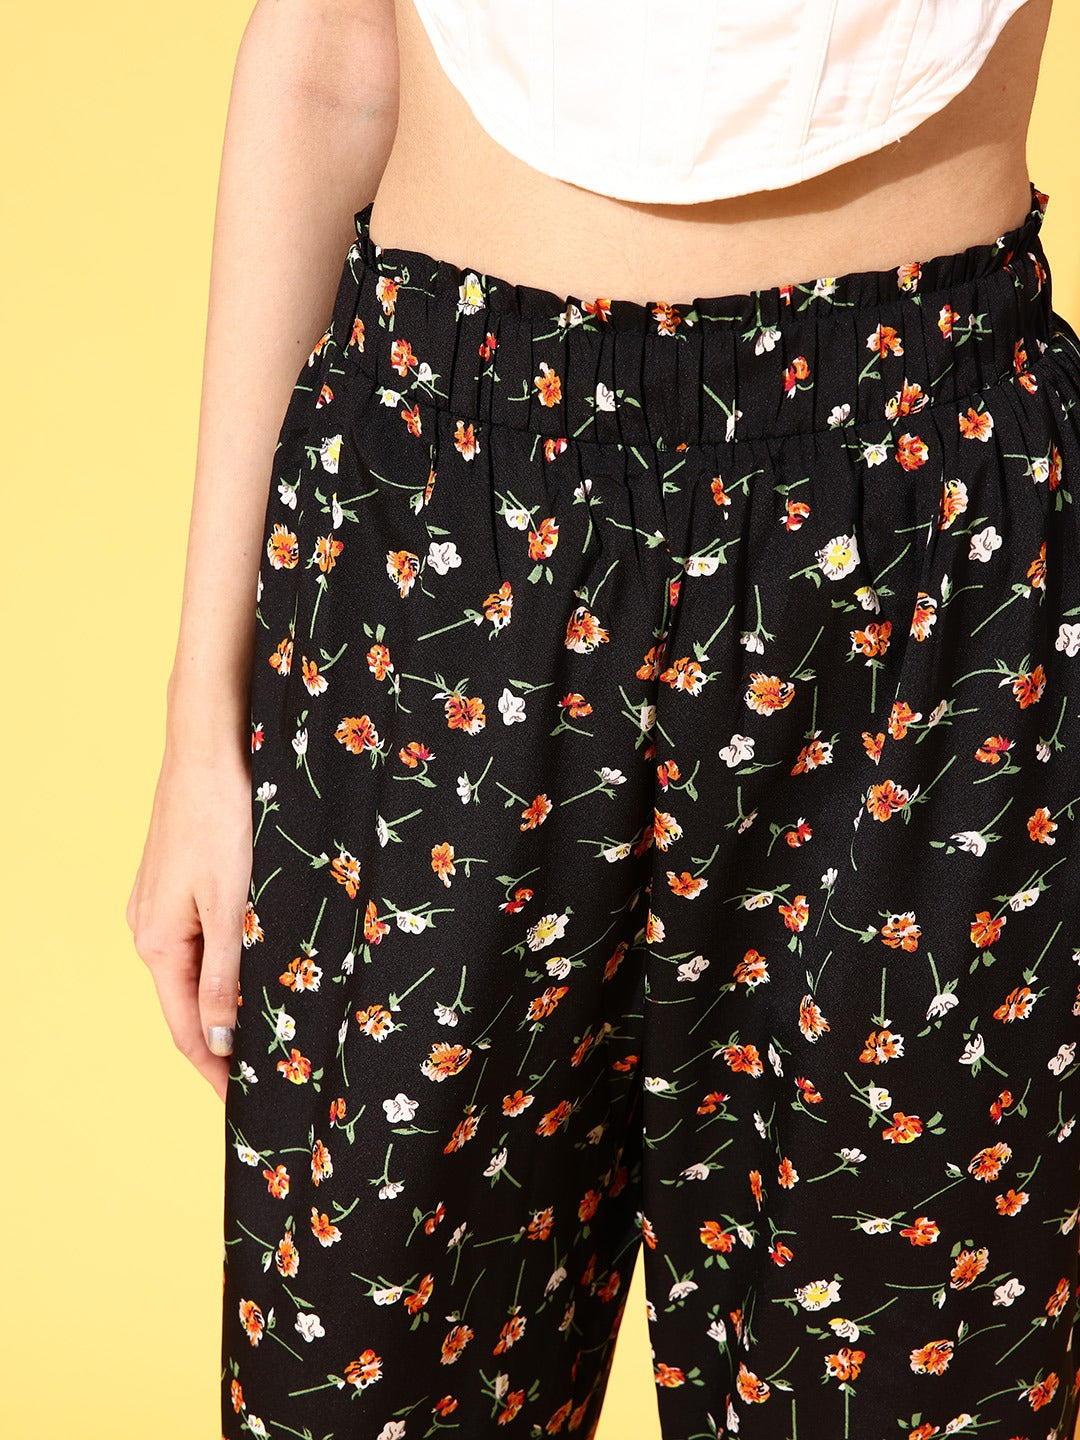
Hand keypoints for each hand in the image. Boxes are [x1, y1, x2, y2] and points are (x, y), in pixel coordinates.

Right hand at [126, 741, 252, 1102]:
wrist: (211, 747)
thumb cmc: (223, 820)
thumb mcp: (232, 907)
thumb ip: (225, 978)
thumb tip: (219, 1044)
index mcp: (157, 944)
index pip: (186, 1032)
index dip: (218, 1074)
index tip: (249, 1108)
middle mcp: (150, 929)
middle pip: (190, 1005)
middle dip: (227, 1044)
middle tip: (275, 1076)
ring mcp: (163, 904)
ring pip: (200, 971)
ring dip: (232, 1003)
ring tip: (274, 1031)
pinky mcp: (181, 881)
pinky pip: (205, 939)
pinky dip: (230, 964)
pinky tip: (260, 969)